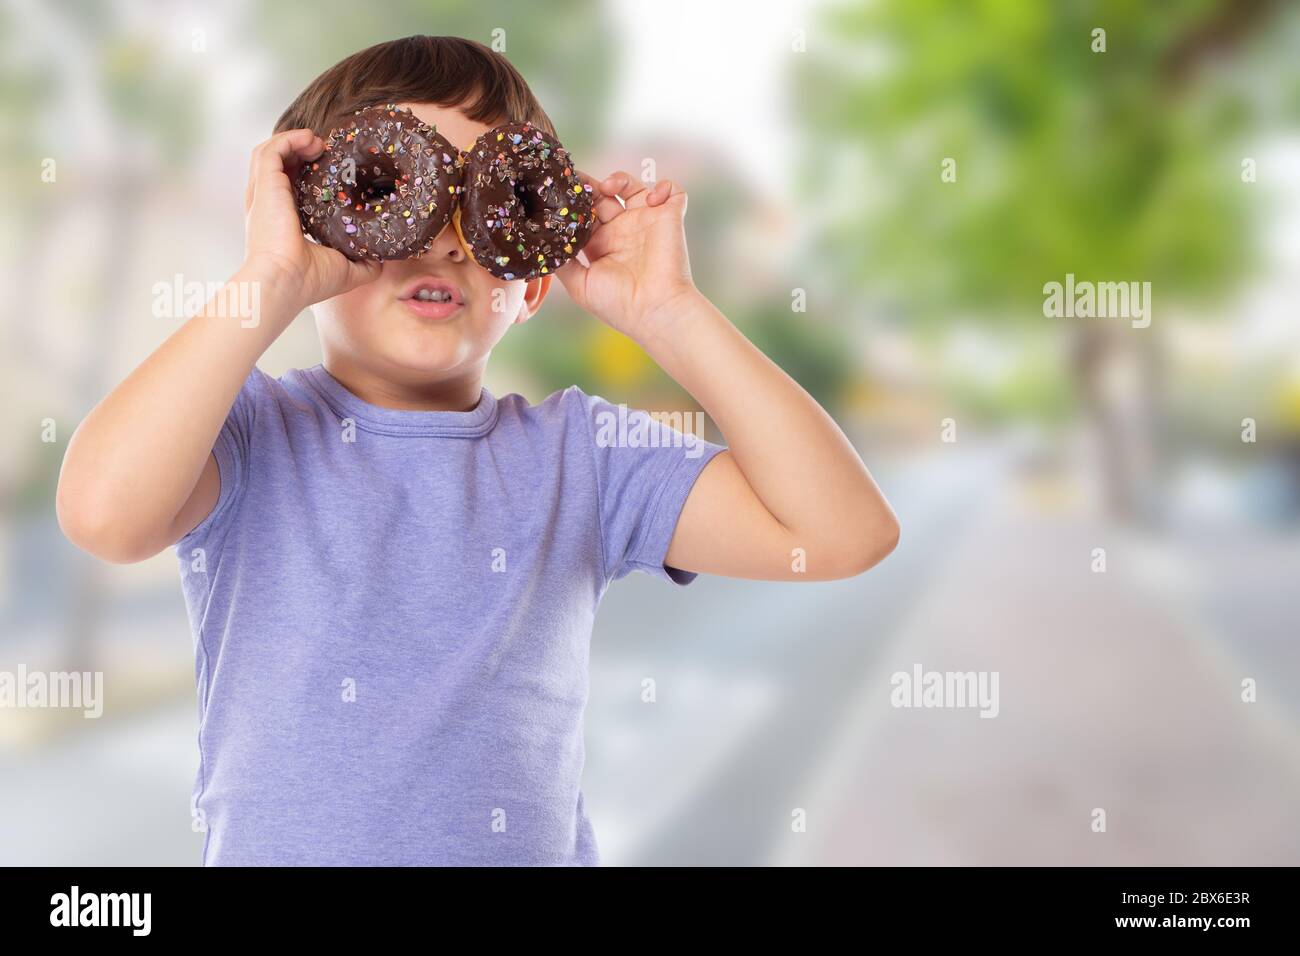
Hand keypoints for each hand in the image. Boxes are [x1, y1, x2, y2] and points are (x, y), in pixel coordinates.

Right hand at [241, 129, 379, 315]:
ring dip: (295, 140)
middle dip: (301, 151)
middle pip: (278, 164)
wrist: (285, 283)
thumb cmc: (310, 282)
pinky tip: (312, 140)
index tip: (334, 169)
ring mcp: (263, 194)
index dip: (308, 172)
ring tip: (319, 143)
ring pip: (270, 152)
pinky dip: (290, 138)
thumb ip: (365, 263)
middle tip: (327, 151)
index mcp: (283, 221)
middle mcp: (269, 205)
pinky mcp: (264, 185)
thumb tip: (383, 258)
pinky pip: (270, 149)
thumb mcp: (347, 270)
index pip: (291, 186)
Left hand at [556, 171, 698, 344]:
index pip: (584, 213)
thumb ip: (562, 262)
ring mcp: (646, 222)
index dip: (574, 200)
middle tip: (579, 181)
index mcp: (601, 244)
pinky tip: (650, 199)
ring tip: (610, 187)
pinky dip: (664, 187)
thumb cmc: (618, 305)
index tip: (561, 191)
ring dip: (620, 178)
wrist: (654, 310)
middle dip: (590, 185)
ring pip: (633, 186)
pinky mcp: (669, 218)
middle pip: (604, 195)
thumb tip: (542, 244)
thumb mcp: (579, 285)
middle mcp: (623, 231)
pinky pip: (673, 192)